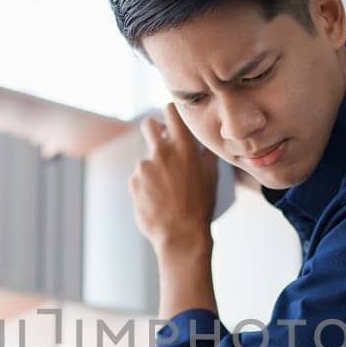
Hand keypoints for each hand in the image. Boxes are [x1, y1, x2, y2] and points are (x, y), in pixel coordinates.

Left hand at [130, 103, 217, 253]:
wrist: (181, 235)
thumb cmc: (200, 206)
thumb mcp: (212, 176)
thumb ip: (205, 152)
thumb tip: (204, 138)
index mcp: (184, 147)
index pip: (171, 110)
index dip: (170, 113)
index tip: (172, 121)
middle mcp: (162, 151)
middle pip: (149, 125)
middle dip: (153, 130)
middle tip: (161, 143)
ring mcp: (145, 166)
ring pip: (147, 159)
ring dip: (154, 170)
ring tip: (167, 192)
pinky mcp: (133, 182)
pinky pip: (139, 179)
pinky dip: (146, 187)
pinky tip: (157, 201)